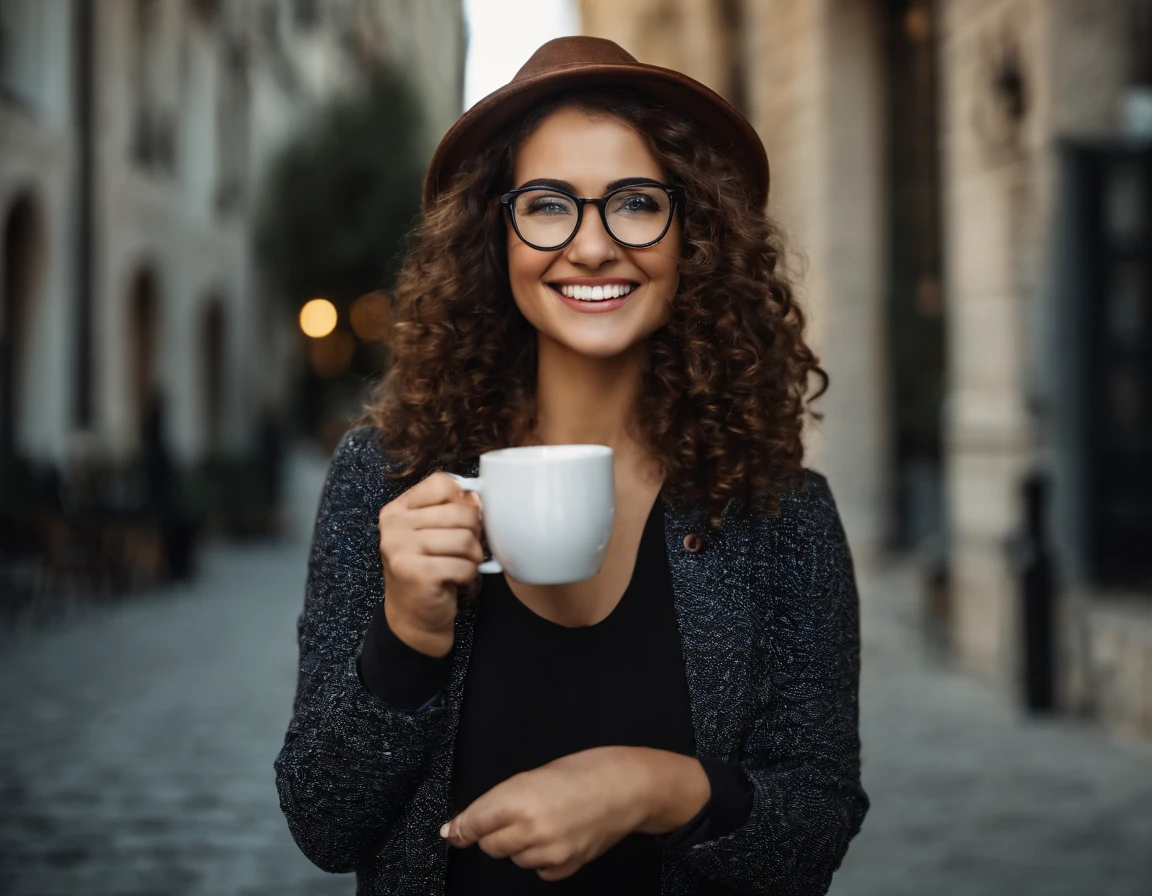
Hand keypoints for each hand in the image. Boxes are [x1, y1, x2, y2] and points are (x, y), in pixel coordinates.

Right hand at [377, 471, 483, 656]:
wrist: (412, 617)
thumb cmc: (427, 570)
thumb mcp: (432, 534)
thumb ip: (450, 510)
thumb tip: (476, 497)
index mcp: (396, 510)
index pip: (441, 483)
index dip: (462, 500)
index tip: (461, 520)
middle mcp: (393, 527)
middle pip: (459, 511)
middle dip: (473, 532)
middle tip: (465, 549)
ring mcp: (401, 550)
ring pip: (465, 539)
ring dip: (472, 556)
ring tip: (461, 564)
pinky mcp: (416, 574)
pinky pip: (464, 565)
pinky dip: (468, 574)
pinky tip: (455, 579)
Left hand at [441, 746, 650, 881]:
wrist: (628, 786)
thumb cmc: (584, 769)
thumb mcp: (534, 774)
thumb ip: (499, 800)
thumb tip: (463, 825)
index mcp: (519, 798)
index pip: (474, 823)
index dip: (461, 828)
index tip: (453, 832)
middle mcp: (531, 828)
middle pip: (490, 846)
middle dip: (494, 833)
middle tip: (514, 814)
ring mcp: (550, 851)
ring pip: (515, 859)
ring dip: (520, 845)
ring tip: (545, 820)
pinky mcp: (567, 866)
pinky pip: (539, 870)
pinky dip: (542, 857)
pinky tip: (558, 836)